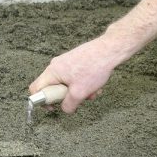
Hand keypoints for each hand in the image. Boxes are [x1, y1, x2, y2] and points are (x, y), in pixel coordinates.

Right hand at [28, 0, 156, 114]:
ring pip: (70, 86)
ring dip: (81, 94)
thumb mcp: (81, 92)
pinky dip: (89, 86)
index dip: (41, 101)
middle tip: (78, 100)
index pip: (35, 89)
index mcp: (55, 68)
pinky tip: (100, 85)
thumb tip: (65, 111)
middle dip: (66, 98)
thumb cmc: (100, 65)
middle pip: (54, 88)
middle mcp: (61, 64)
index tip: (53, 108)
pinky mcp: (85, 62)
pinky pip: (81, 81)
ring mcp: (73, 62)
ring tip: (93, 92)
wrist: (121, 45)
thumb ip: (68, 104)